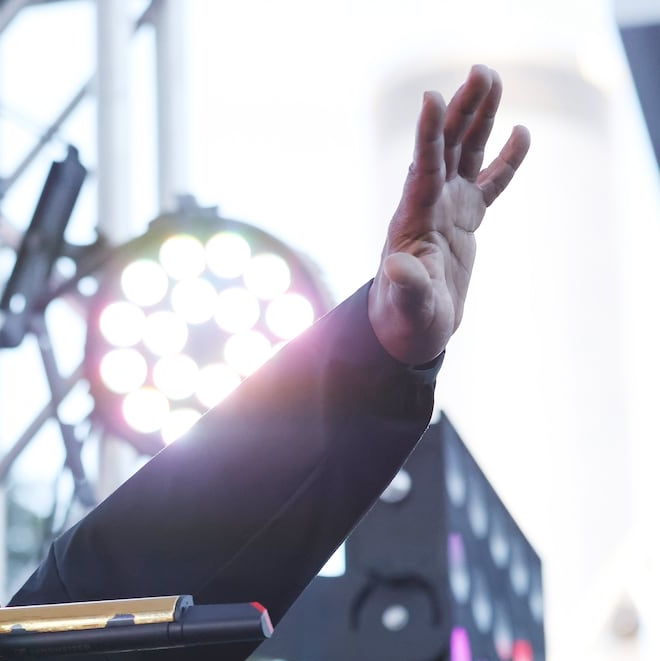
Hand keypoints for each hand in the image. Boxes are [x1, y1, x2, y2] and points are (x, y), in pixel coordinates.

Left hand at [369, 65, 531, 365]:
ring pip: (466, 153)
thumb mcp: (408, 307)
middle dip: (462, 110)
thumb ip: (406, 286)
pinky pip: (489, 182)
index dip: (427, 135)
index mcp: (413, 220)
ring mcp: (447, 209)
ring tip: (492, 78)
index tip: (431, 97)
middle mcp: (428, 205)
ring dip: (479, 118)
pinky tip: (521, 133)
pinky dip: (505, 159)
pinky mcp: (465, 219)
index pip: (422, 170)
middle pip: (447, 148)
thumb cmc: (404, 321)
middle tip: (480, 70)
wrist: (408, 330)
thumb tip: (396, 267)